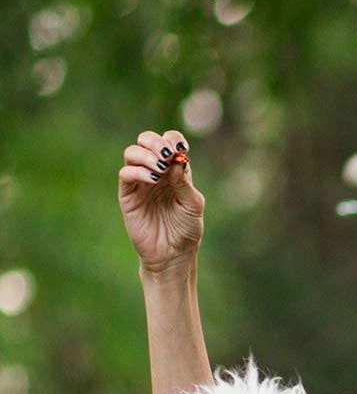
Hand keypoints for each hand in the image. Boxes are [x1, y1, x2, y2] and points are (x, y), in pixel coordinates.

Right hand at [119, 128, 204, 273]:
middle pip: (146, 140)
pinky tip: (153, 180)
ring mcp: (140, 182)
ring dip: (146, 155)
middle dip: (155, 142)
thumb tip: (177, 159)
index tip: (181, 148)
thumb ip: (184, 182)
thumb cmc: (186, 230)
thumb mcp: (193, 205)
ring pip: (132, 153)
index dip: (173, 139)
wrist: (173, 254)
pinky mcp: (128, 194)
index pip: (169, 142)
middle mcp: (155, 172)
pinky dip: (138, 171)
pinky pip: (125, 174)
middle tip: (166, 154)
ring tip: (160, 168)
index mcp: (174, 171)